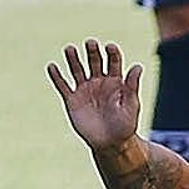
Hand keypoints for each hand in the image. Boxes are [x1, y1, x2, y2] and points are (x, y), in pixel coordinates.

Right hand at [46, 39, 142, 153]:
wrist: (110, 144)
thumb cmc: (125, 126)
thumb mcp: (131, 106)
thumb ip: (131, 87)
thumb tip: (137, 66)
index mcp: (115, 81)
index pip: (113, 61)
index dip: (112, 52)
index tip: (109, 47)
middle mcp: (99, 82)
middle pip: (95, 61)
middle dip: (92, 51)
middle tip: (90, 43)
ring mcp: (84, 90)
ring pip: (77, 70)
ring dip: (73, 59)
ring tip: (70, 49)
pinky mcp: (72, 100)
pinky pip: (63, 86)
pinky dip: (57, 77)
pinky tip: (52, 66)